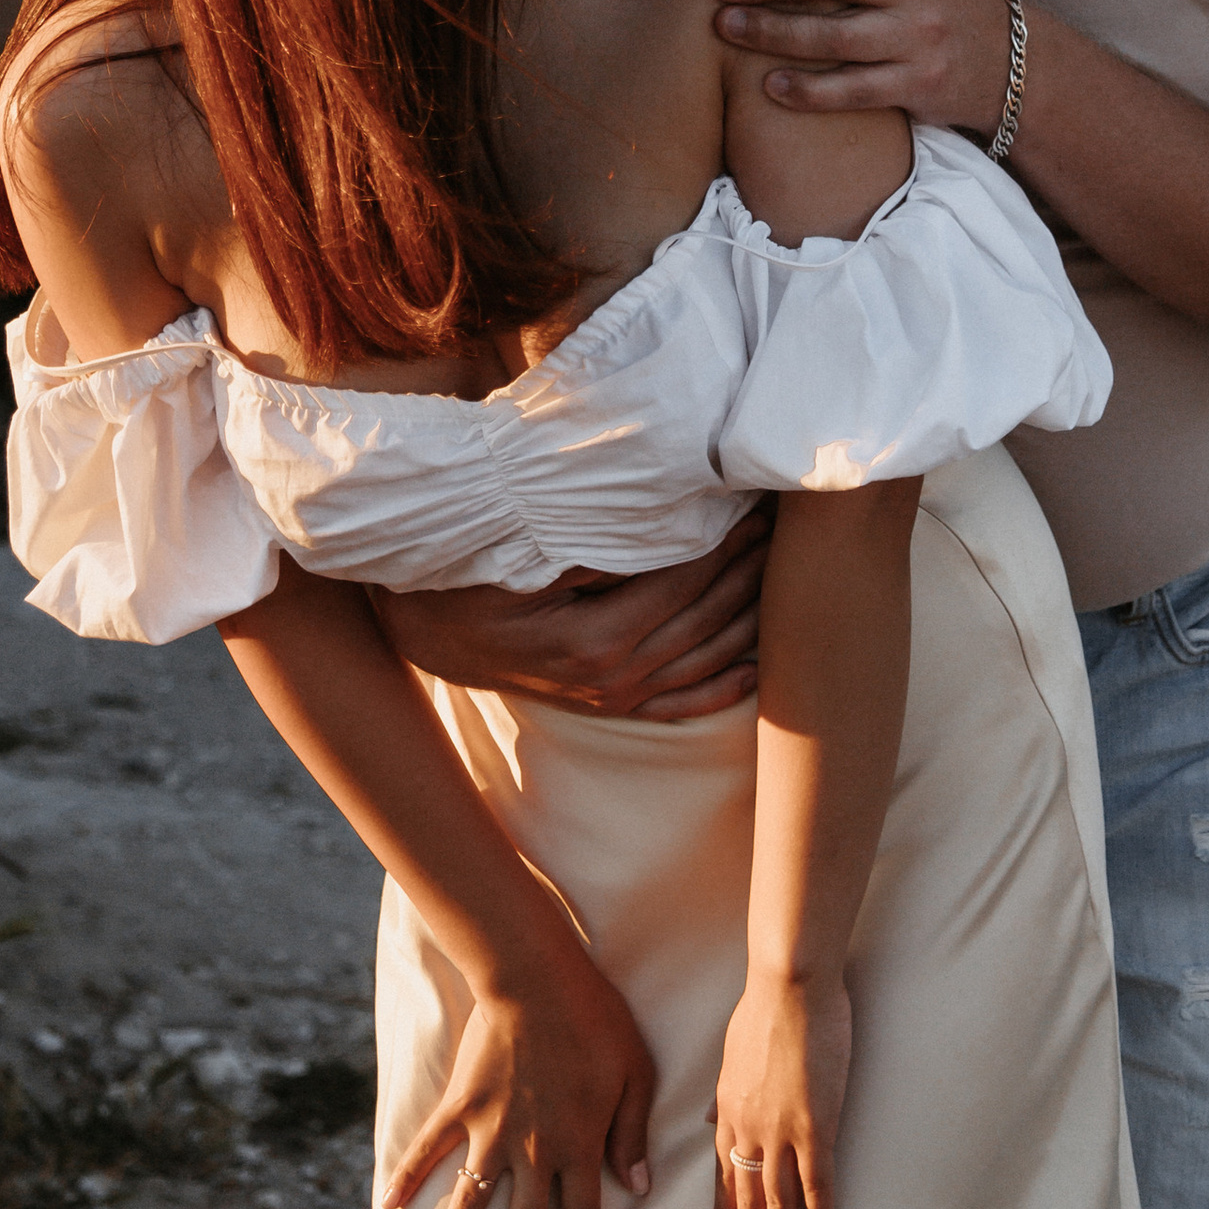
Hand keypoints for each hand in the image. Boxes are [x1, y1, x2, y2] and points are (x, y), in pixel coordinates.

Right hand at [372, 507, 769, 719]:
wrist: (424, 633)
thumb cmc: (467, 579)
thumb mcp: (517, 555)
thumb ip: (591, 543)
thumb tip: (662, 515)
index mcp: (594, 641)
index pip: (683, 581)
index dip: (725, 540)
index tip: (754, 503)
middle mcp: (612, 679)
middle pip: (705, 618)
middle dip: (748, 569)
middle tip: (783, 524)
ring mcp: (612, 698)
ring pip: (704, 660)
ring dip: (748, 615)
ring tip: (784, 570)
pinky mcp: (608, 705)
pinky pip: (681, 703)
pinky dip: (724, 687)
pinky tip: (759, 669)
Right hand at [380, 940, 656, 1208]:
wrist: (537, 976)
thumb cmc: (596, 1020)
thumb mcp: (636, 1072)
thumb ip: (632, 1133)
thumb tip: (636, 1187)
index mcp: (578, 1145)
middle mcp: (532, 1149)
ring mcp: (490, 1129)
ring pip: (473, 1200)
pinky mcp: (460, 1105)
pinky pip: (429, 1147)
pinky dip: (407, 1175)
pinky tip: (389, 1207)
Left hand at [711, 970, 851, 1208]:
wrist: (790, 986)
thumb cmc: (763, 1009)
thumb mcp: (730, 1054)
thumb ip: (725, 1093)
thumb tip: (712, 1119)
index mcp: (728, 1111)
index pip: (723, 1175)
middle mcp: (748, 1128)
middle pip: (748, 1197)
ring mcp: (781, 1129)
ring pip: (779, 1198)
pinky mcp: (815, 1124)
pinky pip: (817, 1180)